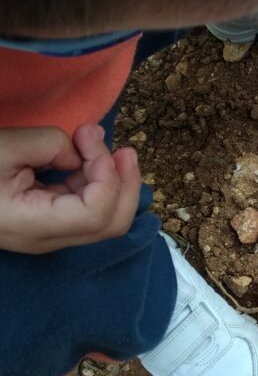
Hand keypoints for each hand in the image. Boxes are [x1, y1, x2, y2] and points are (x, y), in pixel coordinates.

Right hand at [0, 125, 141, 253]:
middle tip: (125, 149)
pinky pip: (88, 208)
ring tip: (102, 145)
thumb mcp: (3, 147)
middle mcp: (46, 239)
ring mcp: (49, 234)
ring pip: (105, 218)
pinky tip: (90, 157)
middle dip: (127, 184)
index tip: (87, 136)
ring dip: (115, 181)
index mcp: (32, 226)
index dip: (106, 174)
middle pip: (112, 224)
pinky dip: (98, 182)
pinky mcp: (48, 223)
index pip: (96, 214)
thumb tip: (82, 152)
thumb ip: (50, 145)